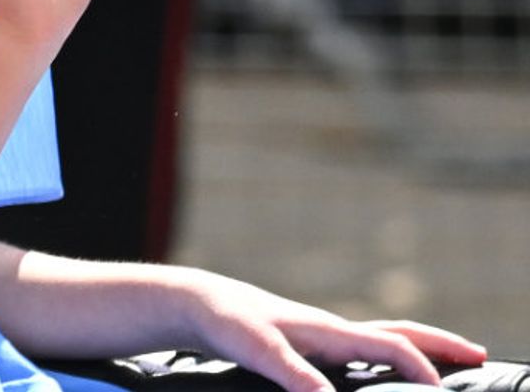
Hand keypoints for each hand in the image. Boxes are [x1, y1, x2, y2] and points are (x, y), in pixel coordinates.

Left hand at [179, 270, 486, 391]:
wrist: (201, 303)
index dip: (421, 368)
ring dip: (418, 348)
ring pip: (383, 338)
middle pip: (399, 333)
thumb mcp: (259, 351)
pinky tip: (386, 370)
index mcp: (330, 330)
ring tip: (444, 363)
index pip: (392, 345)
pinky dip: (388, 356)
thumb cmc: (229, 323)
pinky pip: (364, 348)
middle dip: (441, 344)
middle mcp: (334, 329)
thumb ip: (294, 375)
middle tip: (478, 355)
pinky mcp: (311, 342)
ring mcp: (324, 335)